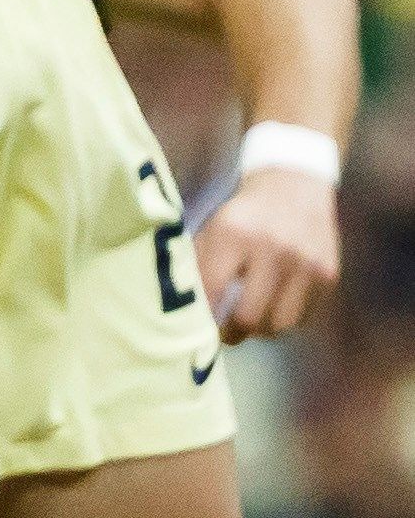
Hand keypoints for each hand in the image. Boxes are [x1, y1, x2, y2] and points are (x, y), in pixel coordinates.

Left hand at [196, 168, 339, 340]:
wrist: (293, 183)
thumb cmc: (244, 214)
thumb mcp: (215, 227)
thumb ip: (201, 266)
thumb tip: (190, 311)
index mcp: (234, 232)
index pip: (213, 289)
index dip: (203, 318)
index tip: (197, 332)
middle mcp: (272, 248)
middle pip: (249, 318)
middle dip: (233, 333)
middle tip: (225, 335)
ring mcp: (304, 263)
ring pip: (279, 326)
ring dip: (261, 330)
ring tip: (250, 322)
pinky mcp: (327, 275)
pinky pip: (302, 318)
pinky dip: (285, 319)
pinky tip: (274, 306)